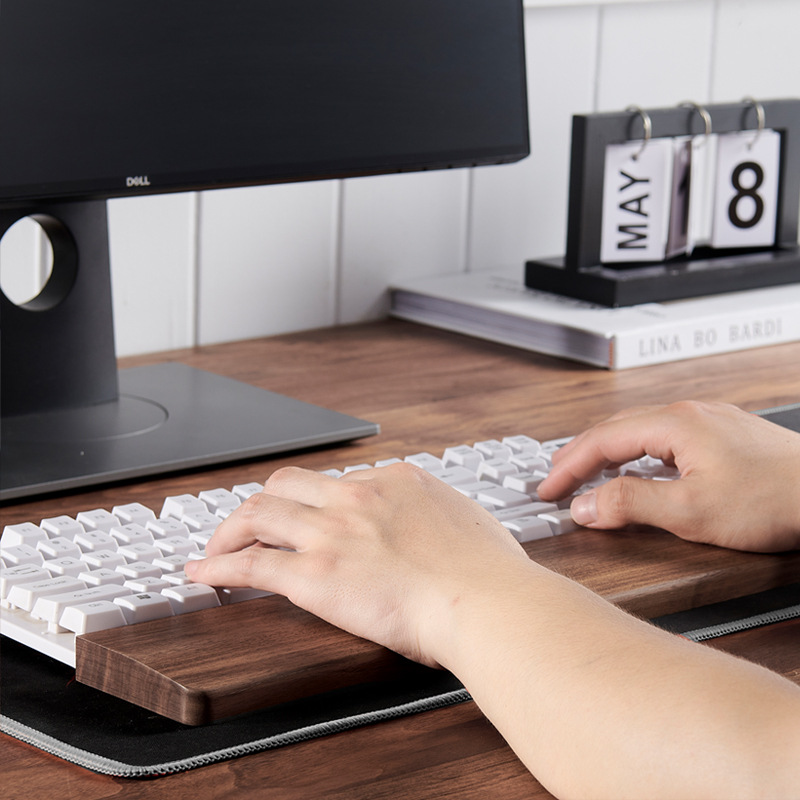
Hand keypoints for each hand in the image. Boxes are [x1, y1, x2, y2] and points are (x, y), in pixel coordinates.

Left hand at [185, 463, 529, 667]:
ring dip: (230, 528)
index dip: (314, 500)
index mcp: (397, 481)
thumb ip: (446, 518)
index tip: (306, 515)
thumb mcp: (473, 524)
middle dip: (262, 502)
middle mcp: (358, 497)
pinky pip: (250, 564)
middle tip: (248, 523)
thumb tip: (446, 528)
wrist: (484, 602)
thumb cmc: (490, 574)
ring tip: (215, 546)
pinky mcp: (314, 574)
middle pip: (287, 483)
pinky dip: (218, 566)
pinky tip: (201, 574)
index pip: (339, 481)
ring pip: (259, 511)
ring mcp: (332, 531)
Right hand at [537, 401, 799, 551]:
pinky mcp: (723, 435)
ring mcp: (708, 421)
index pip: (600, 440)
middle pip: (616, 429)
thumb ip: (630, 505)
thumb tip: (586, 505)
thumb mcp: (691, 511)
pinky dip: (638, 456)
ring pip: (640, 432)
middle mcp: (688, 413)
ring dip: (608, 455)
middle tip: (557, 481)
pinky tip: (640, 473)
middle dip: (580, 456)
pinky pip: (664, 438)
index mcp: (674, 424)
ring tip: (589, 477)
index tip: (548, 488)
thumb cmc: (775, 500)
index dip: (567, 466)